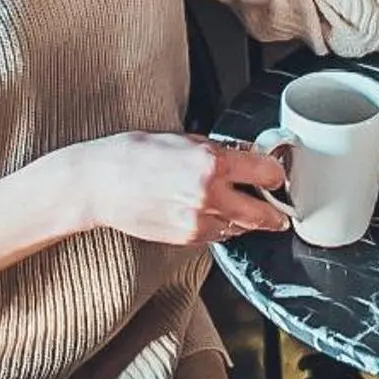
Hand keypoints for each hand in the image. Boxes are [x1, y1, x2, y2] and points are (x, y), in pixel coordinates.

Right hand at [68, 132, 291, 245]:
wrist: (99, 183)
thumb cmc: (133, 155)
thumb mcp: (183, 139)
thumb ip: (220, 151)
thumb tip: (248, 157)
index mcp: (210, 163)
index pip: (266, 173)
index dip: (276, 174)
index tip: (277, 175)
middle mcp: (209, 195)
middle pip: (263, 214)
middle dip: (274, 212)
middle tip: (280, 210)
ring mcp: (198, 221)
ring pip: (241, 228)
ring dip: (247, 220)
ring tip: (242, 207)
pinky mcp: (187, 238)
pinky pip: (219, 236)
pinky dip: (223, 227)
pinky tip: (213, 214)